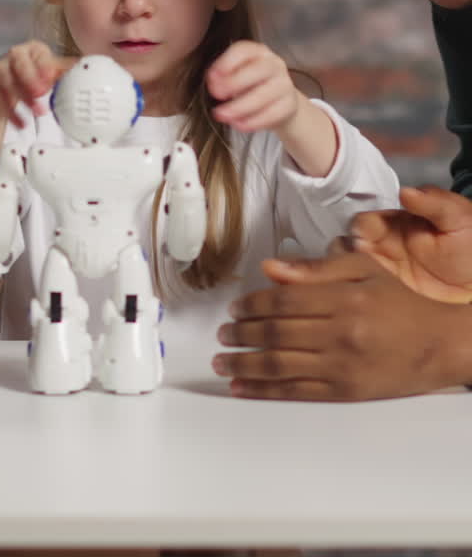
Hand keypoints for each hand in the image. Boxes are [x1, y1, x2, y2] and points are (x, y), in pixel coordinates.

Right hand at [0, 43, 75, 182]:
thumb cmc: (31, 73)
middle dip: (30, 78)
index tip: (50, 76)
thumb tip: (87, 67)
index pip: (39, 53)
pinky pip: (0, 99)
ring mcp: (1, 69)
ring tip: (38, 112)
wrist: (3, 84)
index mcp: (33, 49)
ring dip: (24, 99)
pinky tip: (22, 123)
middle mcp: (15, 56)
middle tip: (42, 92)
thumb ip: (65, 70)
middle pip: (20, 64)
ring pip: (9, 82)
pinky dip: (12, 113)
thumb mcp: (49, 70)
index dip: (44, 65)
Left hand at [206, 40, 336, 175]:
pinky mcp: (290, 104)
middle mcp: (274, 64)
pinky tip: (238, 124)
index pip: (243, 50)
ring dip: (240, 107)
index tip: (211, 78)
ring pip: (264, 95)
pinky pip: (273, 113)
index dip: (226, 63)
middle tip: (216, 96)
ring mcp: (285, 83)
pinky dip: (253, 121)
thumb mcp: (234, 74)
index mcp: (257, 51)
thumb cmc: (248, 85)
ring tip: (222, 115)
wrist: (276, 101)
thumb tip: (214, 83)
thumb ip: (224, 76)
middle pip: (258, 70)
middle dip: (233, 83)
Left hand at [213, 248, 471, 400]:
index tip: (235, 308)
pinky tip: (244, 388)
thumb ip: (315, 268)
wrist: (438, 344)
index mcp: (344, 298)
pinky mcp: (345, 392)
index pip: (284, 300)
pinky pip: (296, 392)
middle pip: (277, 333)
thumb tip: (270, 267)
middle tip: (222, 334)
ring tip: (223, 361)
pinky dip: (265, 391)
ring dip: (245, 364)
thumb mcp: (362, 269)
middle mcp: (340, 333)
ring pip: (281, 365)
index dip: (253, 304)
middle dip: (242, 335)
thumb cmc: (399, 302)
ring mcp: (341, 366)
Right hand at [350, 186, 471, 303]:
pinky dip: (359, 288)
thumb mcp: (457, 217)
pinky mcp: (393, 293)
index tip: (361, 235)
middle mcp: (387, 245)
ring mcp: (388, 269)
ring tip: (361, 276)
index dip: (360, 227)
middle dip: (349, 250)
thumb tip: (404, 191)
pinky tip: (365, 290)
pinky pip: (369, 289)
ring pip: (355, 266)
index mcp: (397, 223)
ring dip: (350, 269)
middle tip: (359, 258)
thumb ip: (431, 202)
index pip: (366, 221)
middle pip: (353, 244)